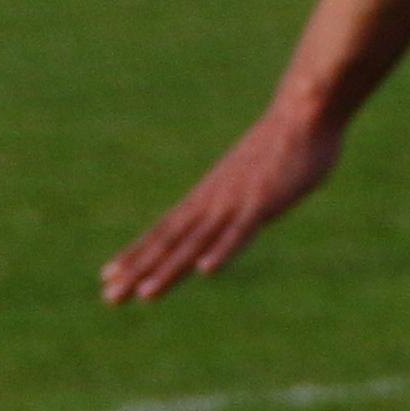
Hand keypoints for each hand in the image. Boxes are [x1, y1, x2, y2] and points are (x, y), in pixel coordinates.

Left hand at [101, 98, 348, 301]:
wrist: (301, 113)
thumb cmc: (278, 147)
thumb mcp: (246, 179)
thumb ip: (237, 200)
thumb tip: (230, 212)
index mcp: (207, 198)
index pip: (163, 231)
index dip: (135, 255)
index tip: (107, 277)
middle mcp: (212, 203)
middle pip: (170, 242)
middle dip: (139, 270)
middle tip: (109, 297)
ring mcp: (235, 203)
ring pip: (197, 243)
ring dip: (170, 269)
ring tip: (145, 295)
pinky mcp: (263, 202)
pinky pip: (240, 232)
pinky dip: (222, 251)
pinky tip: (206, 271)